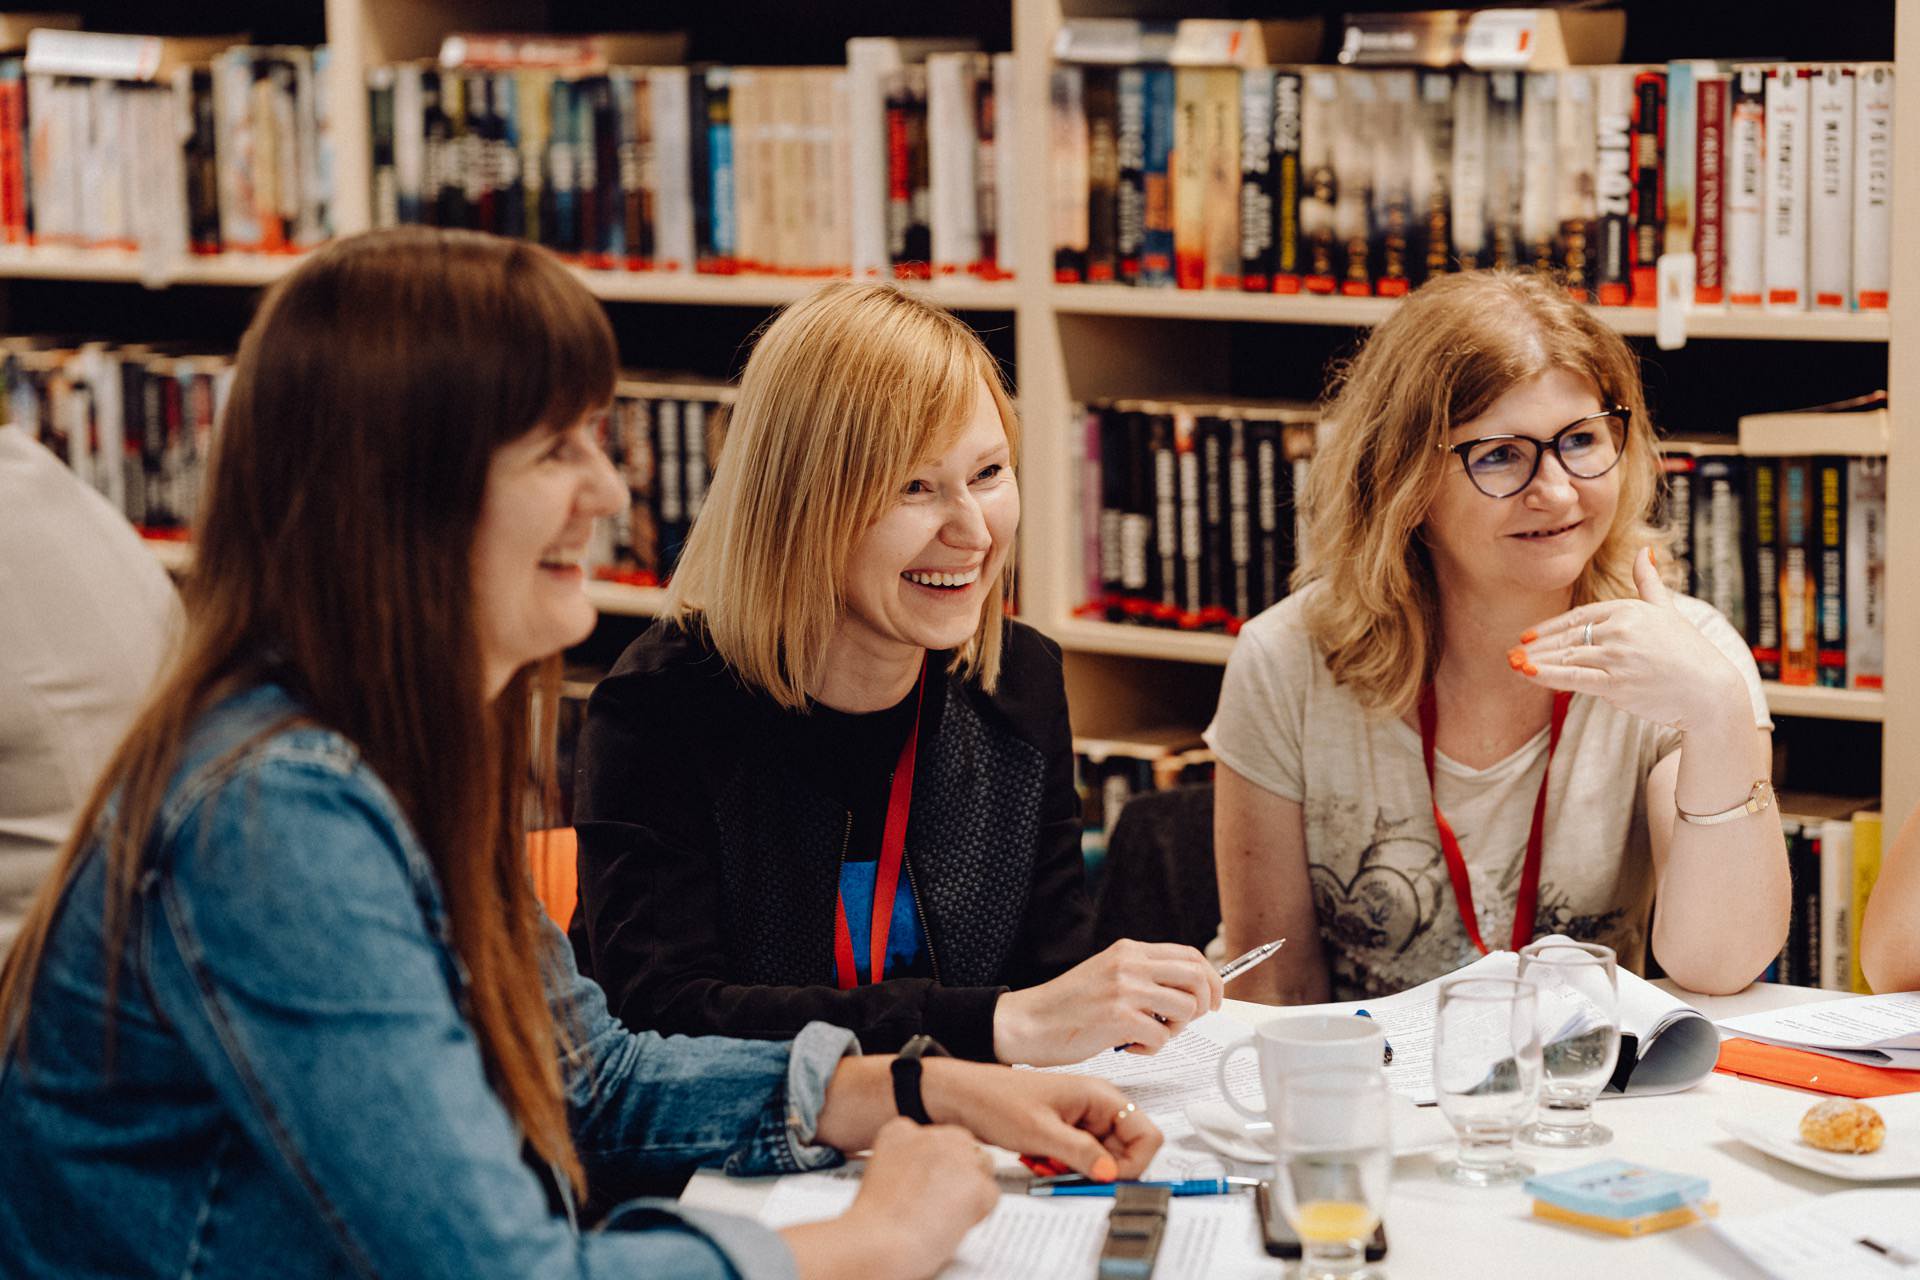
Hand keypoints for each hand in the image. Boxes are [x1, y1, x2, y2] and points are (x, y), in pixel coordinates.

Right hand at [842, 1119, 998, 1279]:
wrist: (877, 1243)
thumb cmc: (874, 1221)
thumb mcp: (882, 1174)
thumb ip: (909, 1165)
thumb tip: (931, 1175)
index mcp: (901, 1131)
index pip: (933, 1137)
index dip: (933, 1164)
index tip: (925, 1182)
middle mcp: (932, 1135)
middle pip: (962, 1145)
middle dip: (958, 1171)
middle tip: (942, 1201)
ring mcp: (957, 1156)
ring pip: (982, 1166)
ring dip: (971, 1189)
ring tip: (944, 1216)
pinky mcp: (977, 1183)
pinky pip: (990, 1196)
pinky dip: (978, 1213)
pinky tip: (952, 1225)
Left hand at [921, 1057, 1163, 1180]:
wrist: (959, 1097)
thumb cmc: (994, 1100)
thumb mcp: (1040, 1132)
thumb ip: (1080, 1153)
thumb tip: (1112, 1173)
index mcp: (1099, 1095)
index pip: (1147, 1135)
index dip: (1134, 1163)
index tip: (1106, 1178)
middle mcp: (1095, 1106)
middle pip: (1125, 1152)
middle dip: (1099, 1170)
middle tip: (1068, 1173)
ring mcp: (1080, 1120)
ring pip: (1100, 1159)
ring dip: (1077, 1170)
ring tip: (1046, 1163)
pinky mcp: (1064, 1132)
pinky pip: (1079, 1159)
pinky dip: (1063, 1167)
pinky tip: (1039, 1161)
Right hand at [993, 939, 1222, 1065]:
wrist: (1028, 1022)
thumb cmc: (1065, 1007)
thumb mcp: (1107, 975)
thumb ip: (1142, 976)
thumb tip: (1186, 992)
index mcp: (1128, 951)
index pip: (1190, 955)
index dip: (1211, 980)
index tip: (1213, 999)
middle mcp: (1129, 964)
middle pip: (1198, 977)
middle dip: (1205, 1004)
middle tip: (1187, 1022)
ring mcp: (1125, 989)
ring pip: (1187, 1009)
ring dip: (1176, 1030)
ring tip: (1149, 1035)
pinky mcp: (1119, 1017)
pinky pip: (1162, 1037)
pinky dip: (1151, 1048)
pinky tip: (1128, 1045)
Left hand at [1510, 546, 1746, 733]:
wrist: (1711, 690)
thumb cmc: (1690, 650)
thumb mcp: (1668, 609)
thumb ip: (1648, 582)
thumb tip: (1645, 551)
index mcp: (1628, 610)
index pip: (1577, 617)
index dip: (1549, 627)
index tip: (1527, 635)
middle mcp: (1620, 630)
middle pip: (1567, 637)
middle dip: (1537, 646)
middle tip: (1511, 652)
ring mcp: (1618, 657)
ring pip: (1566, 657)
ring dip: (1536, 660)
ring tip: (1513, 663)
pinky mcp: (1617, 683)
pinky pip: (1573, 679)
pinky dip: (1547, 675)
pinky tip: (1527, 673)